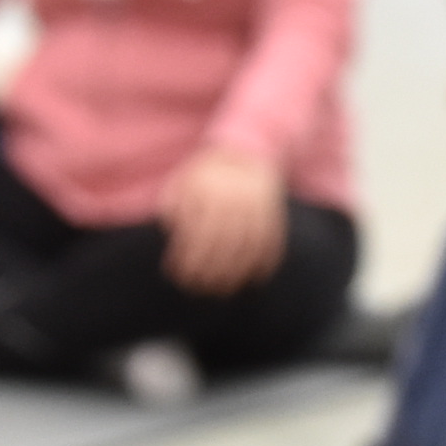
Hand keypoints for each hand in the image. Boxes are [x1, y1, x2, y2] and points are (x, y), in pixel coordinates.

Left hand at [161, 154, 289, 294]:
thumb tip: (172, 232)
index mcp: (208, 190)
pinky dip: (260, 267)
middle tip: (196, 288)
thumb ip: (171, 205)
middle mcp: (234, 199)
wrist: (250, 154)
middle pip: (221, 245)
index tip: (176, 275)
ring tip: (219, 291)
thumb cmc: (208, 176)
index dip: (185, 258)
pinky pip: (270, 247)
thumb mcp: (183, 181)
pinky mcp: (274, 217)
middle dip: (207, 272)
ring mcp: (257, 209)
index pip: (195, 232)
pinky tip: (248, 281)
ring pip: (246, 250)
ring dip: (232, 276)